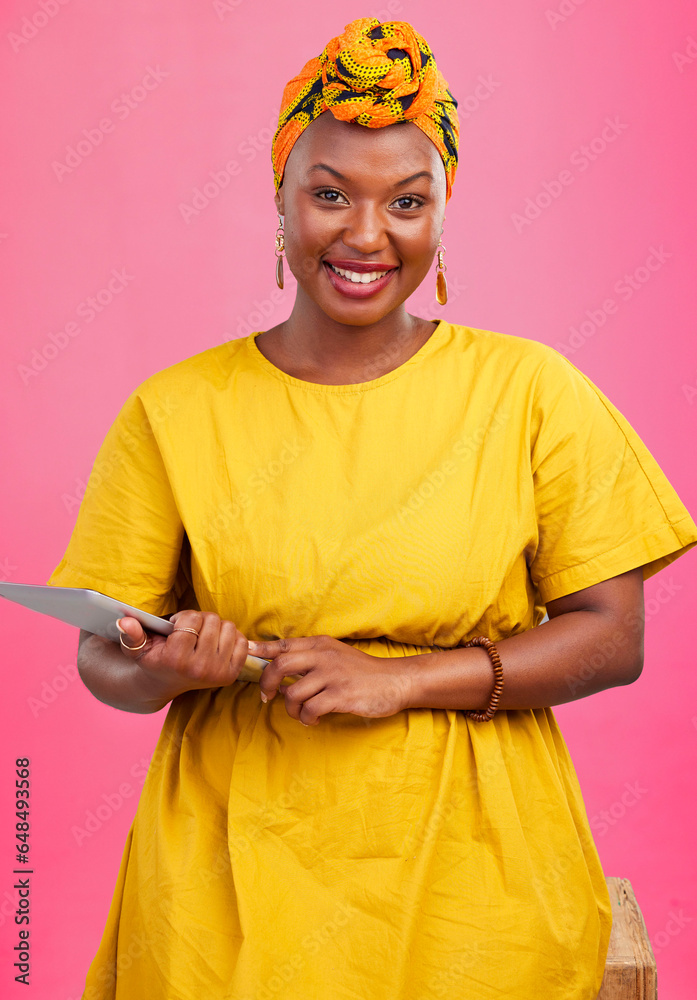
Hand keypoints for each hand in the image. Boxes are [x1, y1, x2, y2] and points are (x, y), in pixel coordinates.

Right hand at [116, 609, 249, 701]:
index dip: (184, 617)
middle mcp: (199, 669)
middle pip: (212, 620)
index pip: (191, 619)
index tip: (176, 627)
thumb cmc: (153, 659)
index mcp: (176, 660)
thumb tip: (124, 621)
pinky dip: (231, 637)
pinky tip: (216, 644)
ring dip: (216, 627)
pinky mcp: (232, 675)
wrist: (165, 684)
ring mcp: (218, 673)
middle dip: (200, 620)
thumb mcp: (136, 647)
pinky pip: (243, 641)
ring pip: (228, 627)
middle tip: (190, 632)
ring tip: (202, 638)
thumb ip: (131, 633)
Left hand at [252, 635, 412, 725]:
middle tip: (268, 697)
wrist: (394, 681)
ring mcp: (332, 675)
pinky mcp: (341, 695)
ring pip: (293, 693)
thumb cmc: (362, 672)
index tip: (246, 651)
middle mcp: (323, 656)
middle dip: (267, 684)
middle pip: (280, 665)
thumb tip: (280, 682)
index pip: (284, 644)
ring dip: (291, 709)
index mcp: (320, 645)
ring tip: (302, 714)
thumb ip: (309, 663)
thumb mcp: (335, 657)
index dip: (261, 649)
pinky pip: (310, 709)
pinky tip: (314, 720)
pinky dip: (307, 718)